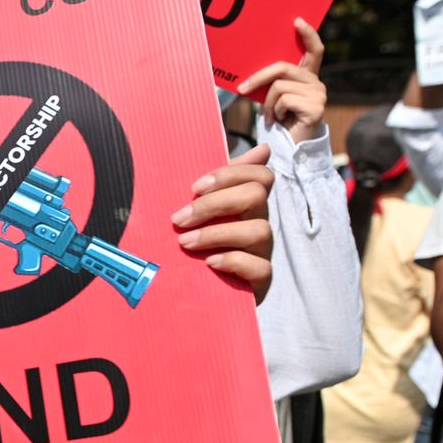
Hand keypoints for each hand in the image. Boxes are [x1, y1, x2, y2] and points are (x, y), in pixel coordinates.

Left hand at [174, 142, 275, 300]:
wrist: (198, 294)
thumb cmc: (198, 245)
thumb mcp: (202, 213)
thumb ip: (218, 183)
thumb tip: (262, 148)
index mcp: (247, 204)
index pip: (259, 175)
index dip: (229, 175)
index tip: (194, 189)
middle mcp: (259, 223)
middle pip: (256, 196)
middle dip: (214, 204)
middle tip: (179, 219)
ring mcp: (263, 251)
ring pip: (259, 230)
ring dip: (217, 233)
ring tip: (185, 243)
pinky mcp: (261, 279)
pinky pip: (260, 267)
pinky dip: (234, 261)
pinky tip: (210, 263)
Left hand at [238, 19, 325, 141]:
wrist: (290, 147)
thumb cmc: (279, 120)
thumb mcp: (273, 96)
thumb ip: (271, 81)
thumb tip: (249, 72)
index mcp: (307, 77)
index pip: (314, 50)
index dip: (308, 34)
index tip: (297, 20)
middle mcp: (316, 83)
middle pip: (283, 68)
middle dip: (259, 77)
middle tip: (241, 89)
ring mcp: (319, 94)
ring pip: (280, 86)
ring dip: (268, 103)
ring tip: (273, 115)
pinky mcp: (317, 107)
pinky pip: (284, 100)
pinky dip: (275, 112)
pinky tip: (281, 120)